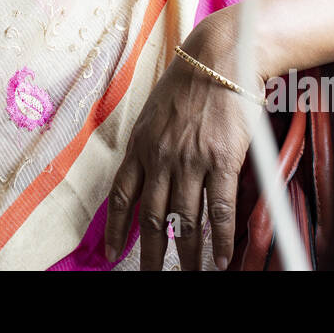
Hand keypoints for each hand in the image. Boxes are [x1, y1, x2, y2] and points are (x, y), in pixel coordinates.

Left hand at [103, 9, 266, 270]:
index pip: (121, 195)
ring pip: (185, 220)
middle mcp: (161, 156)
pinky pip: (218, 209)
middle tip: (151, 276)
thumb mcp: (156, 111)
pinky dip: (220, 239)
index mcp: (140, 144)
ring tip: (194, 274)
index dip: (114, 228)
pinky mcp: (222, 160)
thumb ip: (150, 143)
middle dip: (151, 254)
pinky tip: (222, 257)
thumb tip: (147, 170)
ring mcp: (191, 160)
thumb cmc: (190, 80)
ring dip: (189, 254)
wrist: (220, 56)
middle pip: (152, 217)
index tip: (111, 252)